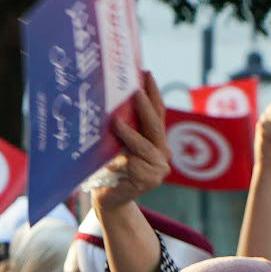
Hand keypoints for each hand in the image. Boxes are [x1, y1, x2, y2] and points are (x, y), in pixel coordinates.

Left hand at [89, 74, 172, 211]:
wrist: (109, 198)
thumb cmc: (108, 168)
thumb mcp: (116, 144)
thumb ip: (122, 128)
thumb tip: (108, 100)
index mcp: (156, 140)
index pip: (158, 112)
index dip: (153, 92)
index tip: (145, 73)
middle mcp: (162, 152)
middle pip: (155, 125)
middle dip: (145, 106)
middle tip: (135, 90)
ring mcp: (159, 168)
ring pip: (144, 147)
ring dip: (129, 134)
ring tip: (116, 122)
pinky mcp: (149, 181)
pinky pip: (136, 166)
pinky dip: (122, 161)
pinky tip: (113, 162)